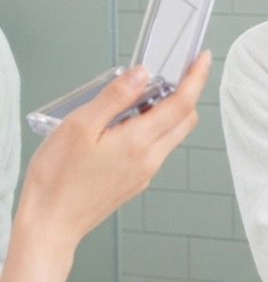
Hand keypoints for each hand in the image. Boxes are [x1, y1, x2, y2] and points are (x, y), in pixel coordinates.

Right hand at [0, 51, 210, 281]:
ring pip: (170, 135)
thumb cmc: (58, 179)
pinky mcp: (135, 181)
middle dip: (186, 92)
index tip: (202, 59)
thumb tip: (141, 75)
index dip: (196, 77)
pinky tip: (124, 124)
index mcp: (139, 142)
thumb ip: (115, 97)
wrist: (51, 223)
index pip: (182, 103)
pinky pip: (154, 149)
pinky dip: (151, 130)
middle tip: (172, 72)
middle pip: (185, 120)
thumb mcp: (79, 125)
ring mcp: (144, 173)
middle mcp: (149, 159)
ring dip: (166, 112)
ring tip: (137, 97)